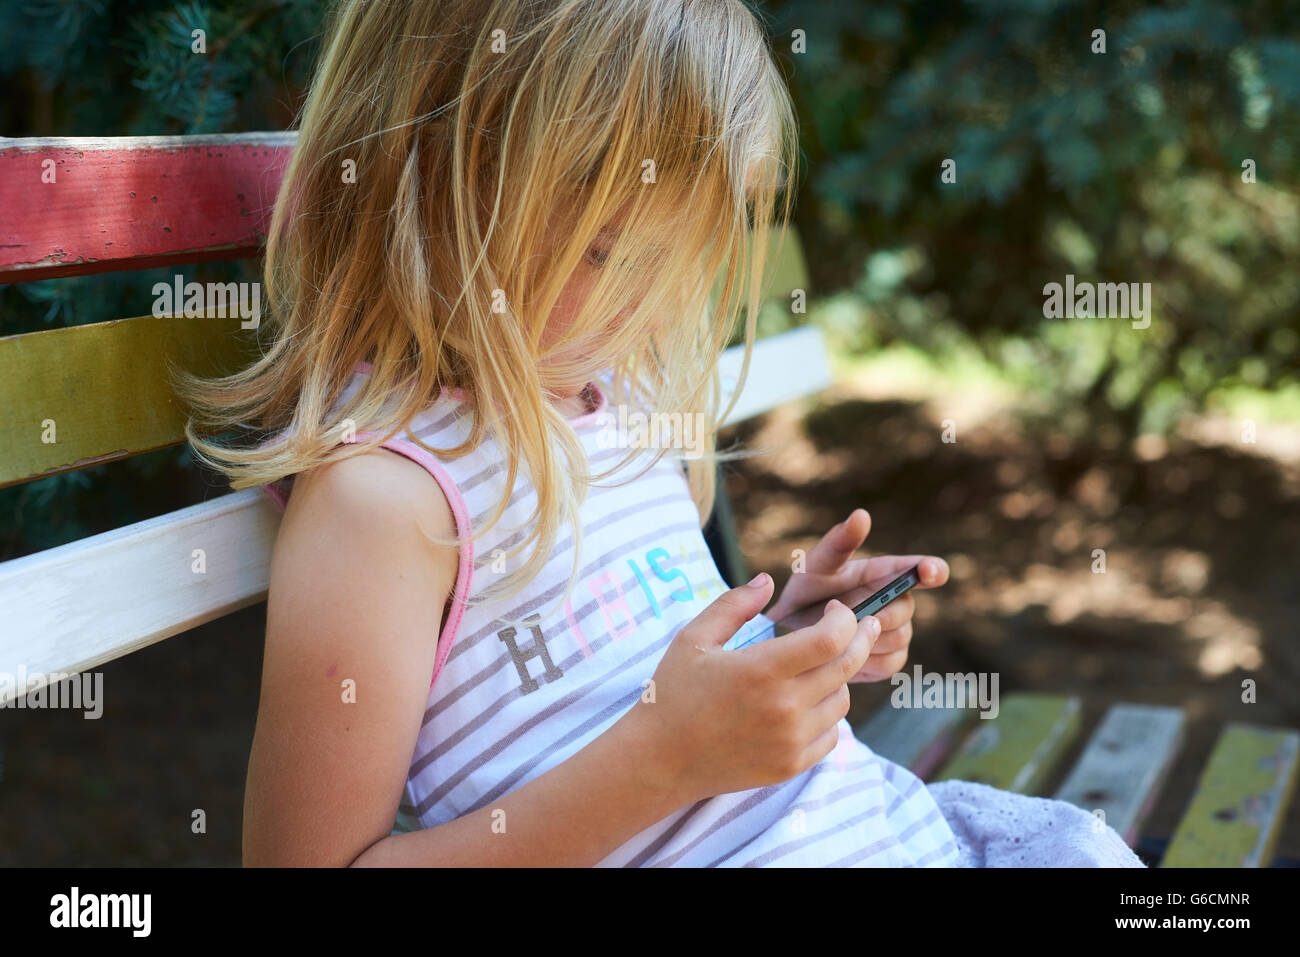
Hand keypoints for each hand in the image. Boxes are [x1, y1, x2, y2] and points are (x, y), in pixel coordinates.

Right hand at [624, 573, 874, 804]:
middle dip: (861, 639)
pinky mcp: (790, 766)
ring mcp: (790, 741)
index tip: (836, 609)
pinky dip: (828, 715)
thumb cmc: (672, 693)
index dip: (844, 619)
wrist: (658, 760)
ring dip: (840, 678)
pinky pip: (832, 735)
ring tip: (821, 666)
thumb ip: (733, 605)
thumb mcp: (693, 639)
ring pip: (842, 701)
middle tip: (864, 625)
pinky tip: (810, 702)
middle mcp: (783, 707)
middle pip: (847, 666)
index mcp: (761, 670)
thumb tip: (768, 580)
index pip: (831, 639)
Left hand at [764, 508, 948, 682]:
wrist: (791, 630)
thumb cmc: (807, 588)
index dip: (932, 569)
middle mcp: (897, 600)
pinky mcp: (889, 659)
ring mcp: (897, 631)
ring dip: (867, 639)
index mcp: (885, 573)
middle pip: (905, 610)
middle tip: (847, 615)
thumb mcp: (817, 564)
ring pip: (899, 639)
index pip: (920, 569)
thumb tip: (861, 515)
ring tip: (837, 634)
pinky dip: (866, 661)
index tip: (933, 571)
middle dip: (877, 614)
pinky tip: (843, 654)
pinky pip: (889, 663)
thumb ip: (840, 542)